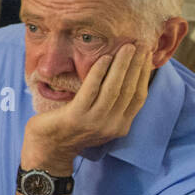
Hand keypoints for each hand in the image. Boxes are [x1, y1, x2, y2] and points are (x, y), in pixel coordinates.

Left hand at [23, 43, 151, 166]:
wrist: (48, 150)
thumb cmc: (72, 129)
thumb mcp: (99, 119)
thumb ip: (112, 104)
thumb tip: (125, 76)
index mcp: (120, 126)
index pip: (138, 96)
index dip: (144, 74)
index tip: (147, 55)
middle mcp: (111, 125)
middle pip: (129, 89)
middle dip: (136, 65)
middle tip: (140, 44)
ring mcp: (94, 122)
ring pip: (114, 88)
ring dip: (122, 65)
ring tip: (126, 47)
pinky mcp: (76, 116)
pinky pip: (91, 89)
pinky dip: (99, 72)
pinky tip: (104, 57)